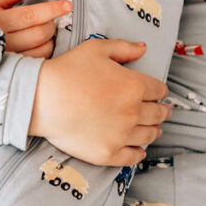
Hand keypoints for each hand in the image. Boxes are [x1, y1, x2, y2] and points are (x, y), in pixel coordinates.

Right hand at [0, 0, 71, 58]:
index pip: (31, 15)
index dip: (52, 9)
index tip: (67, 5)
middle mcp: (2, 40)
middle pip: (40, 32)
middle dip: (50, 23)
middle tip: (48, 20)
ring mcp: (9, 58)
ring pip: (42, 48)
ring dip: (50, 38)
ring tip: (43, 32)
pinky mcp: (15, 70)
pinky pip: (39, 60)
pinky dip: (45, 50)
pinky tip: (39, 45)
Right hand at [30, 38, 170, 166]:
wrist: (42, 99)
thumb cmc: (67, 71)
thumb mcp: (96, 49)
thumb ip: (123, 48)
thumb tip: (143, 48)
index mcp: (133, 85)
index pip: (158, 90)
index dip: (160, 90)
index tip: (159, 93)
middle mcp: (132, 112)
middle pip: (157, 114)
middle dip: (162, 111)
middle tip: (163, 112)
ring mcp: (121, 135)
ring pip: (148, 135)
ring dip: (154, 131)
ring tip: (155, 130)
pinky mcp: (108, 153)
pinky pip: (132, 157)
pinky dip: (139, 153)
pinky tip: (139, 150)